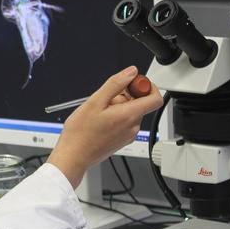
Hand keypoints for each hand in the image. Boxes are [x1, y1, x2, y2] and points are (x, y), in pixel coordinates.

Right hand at [47, 66, 161, 188]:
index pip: (155, 97)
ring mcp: (129, 135)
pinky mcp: (123, 140)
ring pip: (131, 112)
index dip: (146, 86)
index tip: (131, 84)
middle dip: (124, 96)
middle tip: (105, 99)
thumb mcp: (95, 101)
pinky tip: (100, 120)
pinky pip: (125, 122)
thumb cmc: (81, 133)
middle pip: (140, 103)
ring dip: (118, 107)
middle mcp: (133, 127)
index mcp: (129, 115)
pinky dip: (116, 116)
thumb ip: (115, 84)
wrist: (74, 156)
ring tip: (100, 112)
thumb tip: (131, 72)